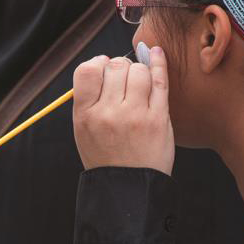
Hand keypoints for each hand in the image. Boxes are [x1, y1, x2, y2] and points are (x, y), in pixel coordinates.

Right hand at [72, 47, 173, 174]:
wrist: (128, 188)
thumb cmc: (105, 155)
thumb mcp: (84, 129)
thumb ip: (91, 97)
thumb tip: (106, 61)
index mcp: (85, 115)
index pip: (88, 70)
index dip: (98, 63)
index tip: (105, 68)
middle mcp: (108, 113)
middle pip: (116, 67)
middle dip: (121, 67)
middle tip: (124, 79)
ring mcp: (135, 115)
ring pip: (139, 71)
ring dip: (139, 71)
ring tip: (138, 83)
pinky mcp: (158, 119)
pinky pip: (160, 82)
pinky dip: (159, 64)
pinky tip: (156, 54)